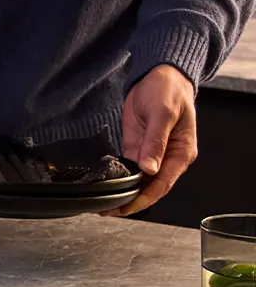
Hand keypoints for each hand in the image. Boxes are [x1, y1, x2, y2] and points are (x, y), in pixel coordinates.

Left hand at [106, 64, 196, 216]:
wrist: (159, 75)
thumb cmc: (168, 90)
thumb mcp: (162, 114)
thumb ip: (155, 142)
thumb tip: (150, 168)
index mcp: (182, 152)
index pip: (163, 183)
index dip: (144, 198)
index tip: (127, 207)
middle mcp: (169, 158)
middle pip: (151, 188)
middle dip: (132, 202)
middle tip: (109, 211)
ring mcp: (154, 155)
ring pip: (140, 182)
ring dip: (124, 195)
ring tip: (104, 206)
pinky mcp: (139, 149)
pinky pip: (131, 171)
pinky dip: (121, 181)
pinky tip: (108, 190)